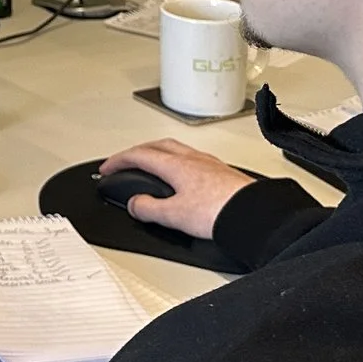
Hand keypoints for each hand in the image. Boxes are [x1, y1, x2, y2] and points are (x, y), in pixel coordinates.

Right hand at [100, 139, 256, 239]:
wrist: (255, 216)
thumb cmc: (220, 211)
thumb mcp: (174, 216)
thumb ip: (149, 209)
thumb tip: (135, 204)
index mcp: (176, 165)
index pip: (139, 155)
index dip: (118, 161)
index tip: (107, 168)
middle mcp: (193, 159)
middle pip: (158, 146)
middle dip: (137, 152)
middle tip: (125, 162)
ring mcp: (210, 164)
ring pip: (177, 150)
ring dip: (159, 154)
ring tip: (153, 167)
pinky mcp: (223, 174)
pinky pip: (193, 160)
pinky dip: (179, 164)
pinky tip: (183, 178)